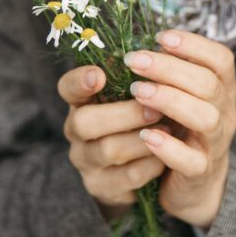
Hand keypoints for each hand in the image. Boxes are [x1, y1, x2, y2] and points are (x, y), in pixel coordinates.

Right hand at [59, 64, 173, 219]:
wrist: (142, 169)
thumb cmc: (139, 118)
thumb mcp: (134, 94)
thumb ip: (138, 75)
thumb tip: (160, 49)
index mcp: (82, 101)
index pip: (67, 88)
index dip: (78, 82)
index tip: (97, 75)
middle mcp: (77, 130)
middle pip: (84, 122)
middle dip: (124, 114)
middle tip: (156, 109)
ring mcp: (86, 160)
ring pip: (108, 150)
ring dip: (141, 139)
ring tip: (168, 130)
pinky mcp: (101, 187)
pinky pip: (126, 177)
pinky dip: (149, 165)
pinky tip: (165, 157)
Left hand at [124, 29, 235, 228]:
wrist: (196, 184)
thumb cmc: (183, 128)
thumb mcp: (184, 96)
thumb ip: (172, 73)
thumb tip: (141, 45)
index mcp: (223, 89)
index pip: (221, 59)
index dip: (194, 45)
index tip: (161, 37)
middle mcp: (225, 113)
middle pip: (209, 84)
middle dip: (169, 69)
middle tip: (134, 61)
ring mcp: (216, 143)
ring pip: (206, 118)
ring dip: (170, 100)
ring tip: (138, 92)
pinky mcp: (201, 172)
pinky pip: (191, 160)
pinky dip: (168, 147)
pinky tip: (146, 135)